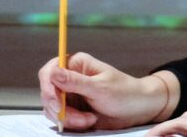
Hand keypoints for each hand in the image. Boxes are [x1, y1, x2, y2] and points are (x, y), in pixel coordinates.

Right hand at [38, 52, 178, 130]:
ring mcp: (70, 95)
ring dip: (69, 118)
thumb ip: (75, 82)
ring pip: (52, 109)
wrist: (139, 109)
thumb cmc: (124, 93)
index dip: (47, 87)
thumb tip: (52, 72)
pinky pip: (60, 119)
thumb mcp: (100, 88)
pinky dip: (72, 123)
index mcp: (77, 64)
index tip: (57, 103)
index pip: (49, 71)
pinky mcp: (72, 109)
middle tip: (81, 118)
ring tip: (90, 120)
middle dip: (61, 109)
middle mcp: (70, 78)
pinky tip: (90, 122)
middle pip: (48, 93)